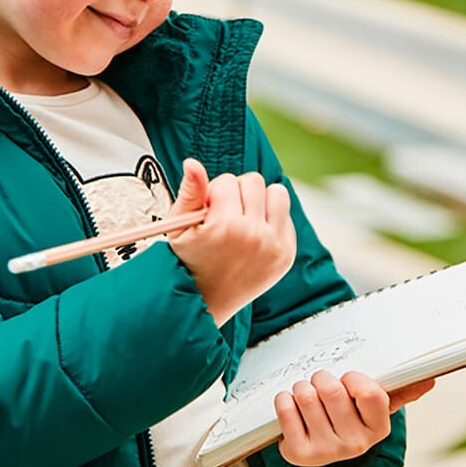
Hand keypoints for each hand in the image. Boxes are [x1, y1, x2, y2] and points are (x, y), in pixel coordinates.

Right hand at [168, 158, 296, 327]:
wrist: (206, 302)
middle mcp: (254, 236)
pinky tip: (254, 236)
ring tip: (243, 220)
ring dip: (260, 200)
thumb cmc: (189, 263)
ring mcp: (275, 246)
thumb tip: (193, 163)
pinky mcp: (287, 254)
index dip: (214, 193)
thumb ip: (189, 192)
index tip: (209, 212)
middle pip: (254, 181)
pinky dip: (272, 220)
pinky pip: (287, 216)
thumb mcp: (178, 227)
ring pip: (278, 193)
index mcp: (226, 227)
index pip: (228, 180)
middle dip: (238, 193)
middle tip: (225, 215)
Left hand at [275, 370, 435, 466]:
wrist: (319, 449)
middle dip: (323, 378)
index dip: (353, 379)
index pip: (368, 392)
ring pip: (307, 396)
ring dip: (303, 387)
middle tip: (322, 384)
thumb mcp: (374, 407)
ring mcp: (326, 452)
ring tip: (308, 394)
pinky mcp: (298, 454)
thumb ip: (401, 391)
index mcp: (379, 429)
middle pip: (332, 391)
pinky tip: (293, 405)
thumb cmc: (349, 418)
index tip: (349, 382)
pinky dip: (285, 399)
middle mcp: (355, 445)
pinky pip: (286, 408)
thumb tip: (429, 380)